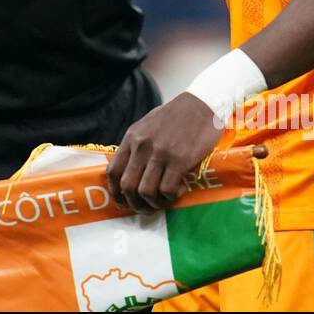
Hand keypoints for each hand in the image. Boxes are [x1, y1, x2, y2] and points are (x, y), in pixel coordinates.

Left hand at [107, 93, 222, 212]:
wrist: (201, 104)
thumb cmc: (175, 116)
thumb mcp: (147, 126)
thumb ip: (137, 146)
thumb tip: (131, 171)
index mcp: (132, 138)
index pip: (113, 172)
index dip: (116, 192)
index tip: (125, 202)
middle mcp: (142, 146)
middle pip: (127, 187)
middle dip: (135, 204)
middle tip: (147, 208)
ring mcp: (160, 154)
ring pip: (146, 192)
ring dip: (154, 204)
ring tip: (164, 201)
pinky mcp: (180, 160)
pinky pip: (167, 190)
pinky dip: (172, 196)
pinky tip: (181, 189)